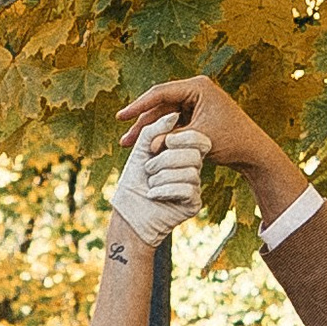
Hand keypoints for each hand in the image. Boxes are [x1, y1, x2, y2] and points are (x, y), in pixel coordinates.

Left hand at [108, 118, 207, 251]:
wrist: (128, 212)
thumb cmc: (134, 180)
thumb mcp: (141, 149)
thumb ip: (155, 129)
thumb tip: (175, 113)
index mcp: (183, 153)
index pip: (197, 138)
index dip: (179, 138)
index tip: (155, 147)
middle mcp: (193, 168)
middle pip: (193, 154)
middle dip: (165, 160)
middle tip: (148, 169)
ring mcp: (195, 186)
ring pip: (190, 172)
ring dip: (162, 177)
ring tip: (150, 184)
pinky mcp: (194, 204)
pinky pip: (188, 189)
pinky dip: (165, 191)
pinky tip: (153, 196)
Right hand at [117, 75, 298, 210]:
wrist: (253, 152)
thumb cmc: (231, 142)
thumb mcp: (198, 140)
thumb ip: (171, 140)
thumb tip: (148, 145)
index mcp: (198, 87)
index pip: (160, 93)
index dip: (138, 106)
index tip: (121, 117)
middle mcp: (196, 90)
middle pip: (160, 104)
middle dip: (141, 122)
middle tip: (123, 138)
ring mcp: (196, 102)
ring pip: (164, 115)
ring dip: (148, 130)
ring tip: (129, 146)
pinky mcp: (196, 115)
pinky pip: (172, 123)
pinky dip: (160, 134)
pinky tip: (146, 147)